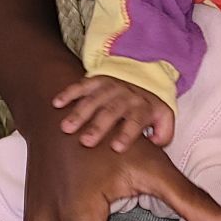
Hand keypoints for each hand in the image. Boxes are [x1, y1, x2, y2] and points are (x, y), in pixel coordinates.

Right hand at [52, 74, 173, 150]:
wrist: (144, 73)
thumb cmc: (149, 105)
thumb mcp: (164, 117)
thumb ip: (164, 133)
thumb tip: (155, 146)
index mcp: (143, 107)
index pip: (136, 120)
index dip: (127, 133)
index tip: (116, 147)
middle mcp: (126, 96)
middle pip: (112, 111)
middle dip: (98, 126)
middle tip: (86, 141)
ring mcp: (110, 87)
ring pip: (94, 99)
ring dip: (80, 113)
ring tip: (67, 128)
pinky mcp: (97, 80)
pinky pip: (82, 85)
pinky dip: (69, 93)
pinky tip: (57, 104)